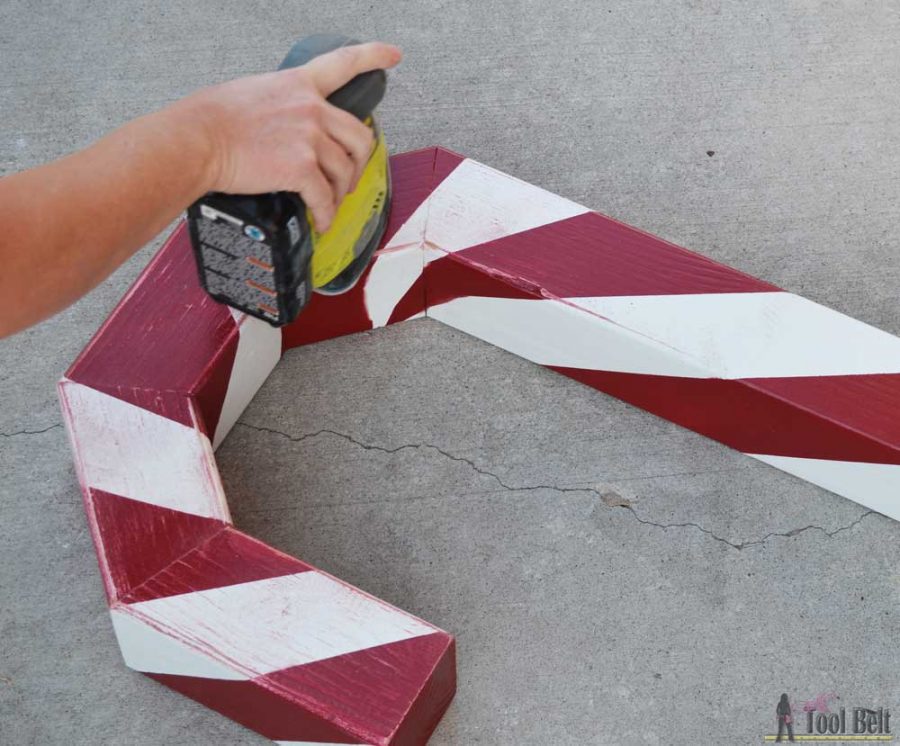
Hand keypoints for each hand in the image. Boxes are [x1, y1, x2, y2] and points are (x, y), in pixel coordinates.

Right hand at [183, 41, 401, 231]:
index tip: (392, 55)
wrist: (197, 140)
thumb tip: (285, 128)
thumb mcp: (252, 95)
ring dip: (339, 192)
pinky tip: (320, 221)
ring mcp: (309, 137)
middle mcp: (311, 108)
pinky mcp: (302, 167)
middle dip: (358, 163)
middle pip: (360, 135)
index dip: (373, 56)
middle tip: (347, 180)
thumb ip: (281, 106)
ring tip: (328, 204)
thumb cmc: (211, 121)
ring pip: (345, 170)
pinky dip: (325, 214)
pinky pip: (325, 197)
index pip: (342, 63)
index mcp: (298, 84)